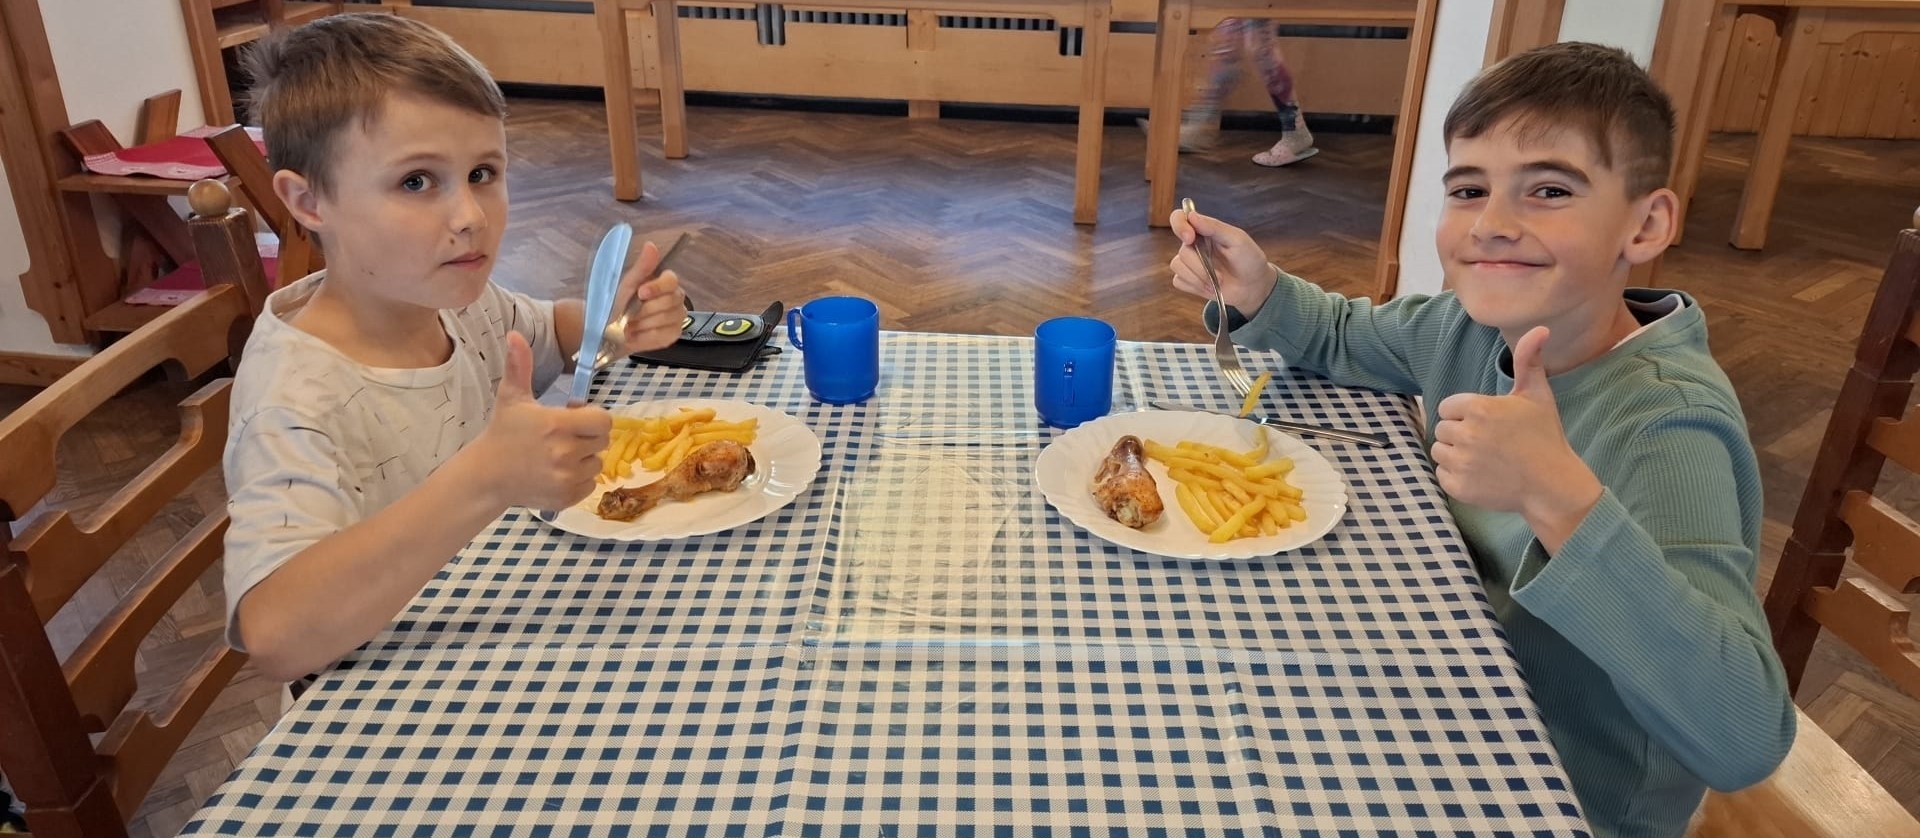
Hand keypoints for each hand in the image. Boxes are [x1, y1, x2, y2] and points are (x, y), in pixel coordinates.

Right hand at [470, 332, 611, 509]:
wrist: (486, 476)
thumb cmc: (502, 433)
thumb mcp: (511, 398)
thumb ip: (518, 366)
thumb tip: (514, 335)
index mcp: (557, 425)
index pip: (602, 420)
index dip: (592, 416)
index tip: (573, 416)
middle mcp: (565, 453)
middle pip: (601, 441)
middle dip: (588, 436)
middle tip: (564, 436)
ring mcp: (567, 478)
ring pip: (597, 463)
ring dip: (585, 458)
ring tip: (559, 455)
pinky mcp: (566, 497)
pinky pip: (590, 485)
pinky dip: (580, 479)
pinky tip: (558, 472)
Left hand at [614, 240, 687, 352]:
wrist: (608, 330)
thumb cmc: (618, 305)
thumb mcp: (626, 285)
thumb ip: (642, 267)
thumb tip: (651, 245)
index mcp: (665, 283)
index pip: (672, 280)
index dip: (657, 287)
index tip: (641, 293)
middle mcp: (675, 299)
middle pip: (670, 301)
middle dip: (645, 308)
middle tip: (629, 312)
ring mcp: (676, 318)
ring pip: (665, 319)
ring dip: (642, 323)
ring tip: (629, 324)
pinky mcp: (673, 335)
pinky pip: (662, 334)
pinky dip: (645, 335)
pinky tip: (635, 334)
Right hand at [1168, 208, 1277, 313]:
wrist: (1253, 287)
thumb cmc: (1249, 259)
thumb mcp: (1237, 239)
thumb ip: (1214, 227)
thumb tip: (1191, 216)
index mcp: (1204, 230)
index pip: (1179, 218)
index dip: (1179, 226)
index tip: (1190, 238)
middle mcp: (1193, 244)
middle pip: (1182, 251)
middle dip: (1200, 266)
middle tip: (1220, 276)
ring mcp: (1189, 262)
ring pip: (1177, 266)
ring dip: (1199, 278)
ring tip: (1217, 283)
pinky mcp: (1187, 279)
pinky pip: (1178, 281)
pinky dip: (1194, 286)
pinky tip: (1209, 287)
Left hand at [1431, 327, 1601, 542]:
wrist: (1552, 485)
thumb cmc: (1545, 437)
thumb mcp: (1537, 395)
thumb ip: (1528, 360)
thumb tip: (1540, 328)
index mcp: (1479, 408)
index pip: (1447, 407)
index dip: (1465, 414)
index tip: (1487, 423)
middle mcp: (1466, 434)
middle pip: (1442, 428)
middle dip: (1460, 433)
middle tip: (1488, 442)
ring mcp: (1461, 463)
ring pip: (1438, 451)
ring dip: (1455, 454)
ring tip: (1484, 458)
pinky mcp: (1459, 487)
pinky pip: (1442, 474)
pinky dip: (1456, 476)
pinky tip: (1481, 475)